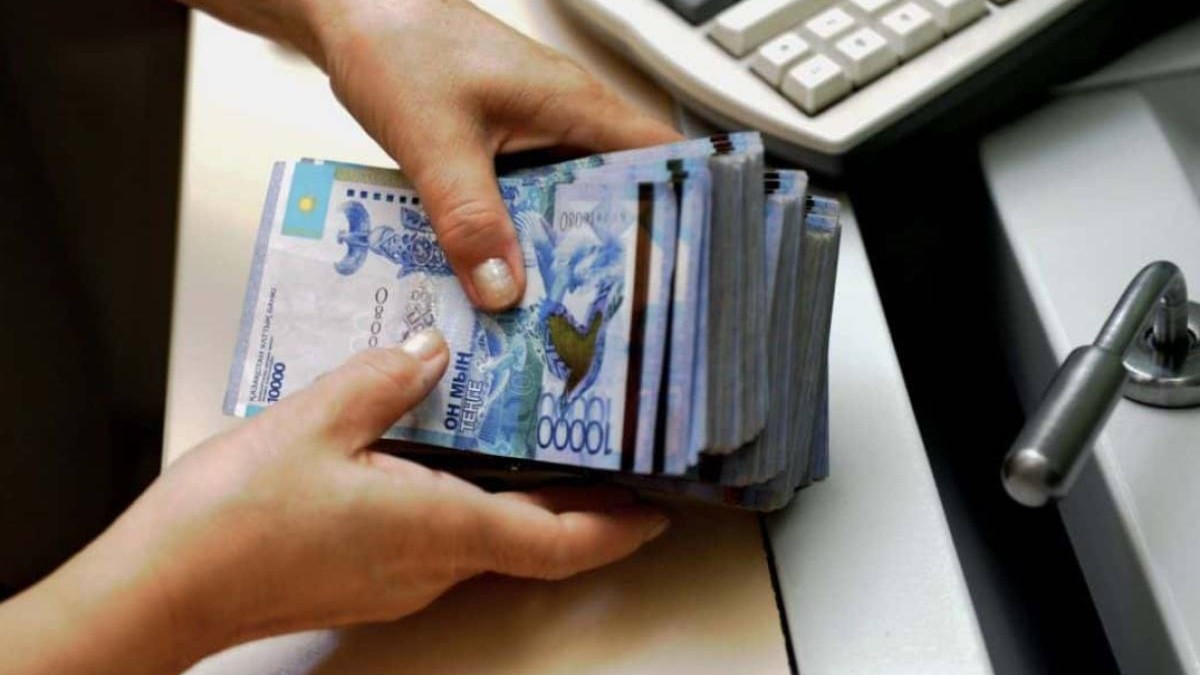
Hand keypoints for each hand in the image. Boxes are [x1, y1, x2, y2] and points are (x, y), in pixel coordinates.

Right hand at [0, 330, 666, 674]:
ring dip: (521, 496)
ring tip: (531, 435)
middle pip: (533, 539)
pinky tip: (442, 451)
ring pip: (487, 538)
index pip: (561, 540)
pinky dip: (466, 498)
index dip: (620, 527)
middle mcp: (431, 566)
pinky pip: (440, 535)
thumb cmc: (233, 522)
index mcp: (439, 529)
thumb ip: (388, 377)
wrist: (166, 587)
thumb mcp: (318, 418)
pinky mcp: (369, 573)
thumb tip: (433, 350)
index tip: (659, 508)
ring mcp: (399, 577)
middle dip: (580, 501)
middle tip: (605, 451)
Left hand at [304, 0, 681, 308]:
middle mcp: (566, 119)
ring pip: (568, 203)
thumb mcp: (436, 141)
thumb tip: (504, 292)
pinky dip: (520, 236)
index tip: (674, 273)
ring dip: (560, 250)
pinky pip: (527, 199)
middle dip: (614, 253)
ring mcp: (535, 131)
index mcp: (576, 105)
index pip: (660, 159)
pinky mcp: (503, 144)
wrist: (350, 13)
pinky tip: (502, 276)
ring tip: (557, 312)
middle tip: (609, 317)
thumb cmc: (398, 44)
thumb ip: (470, 219)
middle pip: (617, 195)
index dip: (679, 213)